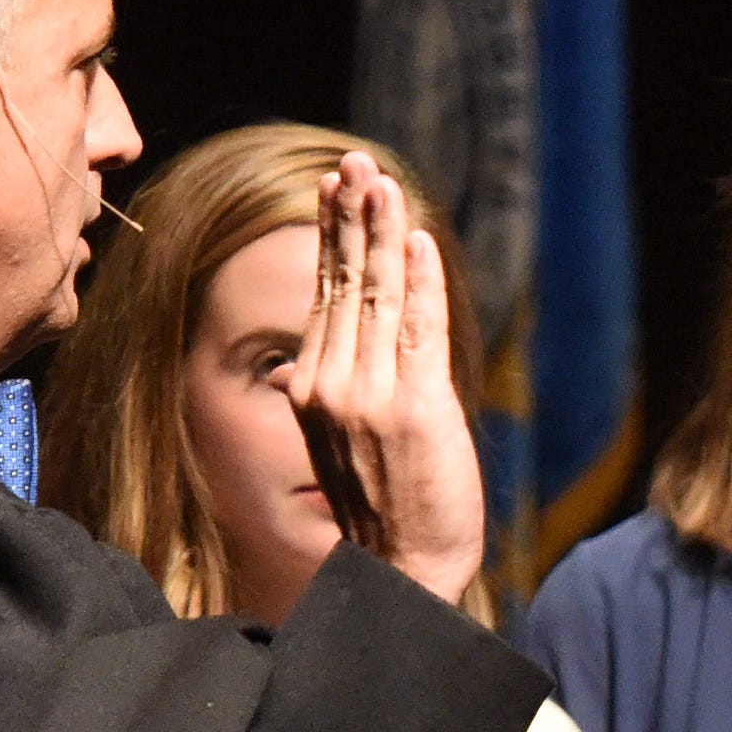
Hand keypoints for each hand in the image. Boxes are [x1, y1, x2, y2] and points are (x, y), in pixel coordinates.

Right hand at [293, 153, 487, 602]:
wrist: (404, 569)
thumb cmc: (387, 506)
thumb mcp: (352, 436)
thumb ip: (353, 379)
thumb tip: (362, 327)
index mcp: (312, 388)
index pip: (327, 294)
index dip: (332, 236)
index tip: (334, 186)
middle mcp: (332, 385)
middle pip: (346, 282)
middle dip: (352, 216)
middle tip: (358, 162)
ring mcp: (371, 397)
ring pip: (379, 296)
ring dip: (383, 232)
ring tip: (384, 183)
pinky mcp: (415, 409)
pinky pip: (418, 330)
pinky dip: (419, 282)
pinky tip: (417, 240)